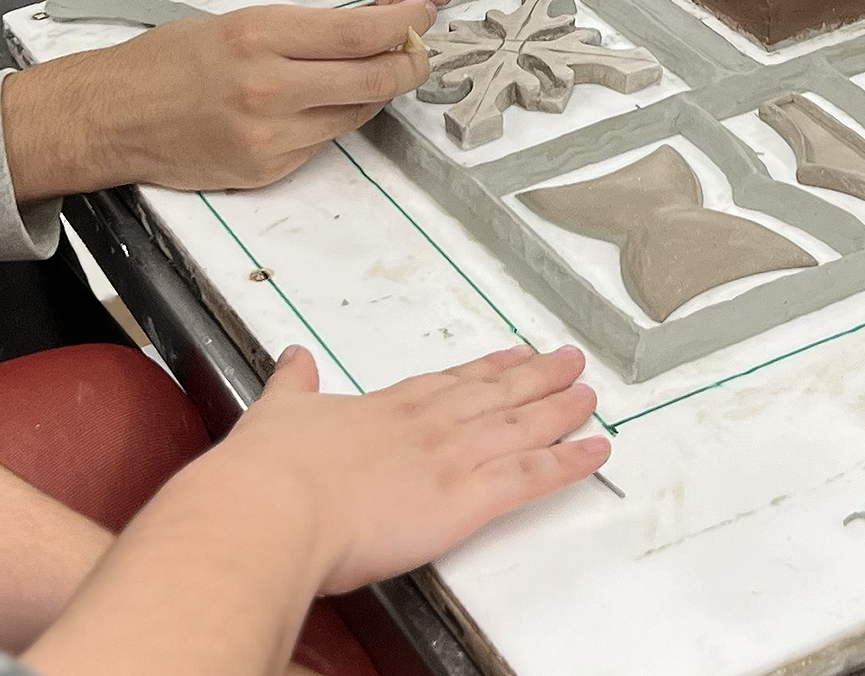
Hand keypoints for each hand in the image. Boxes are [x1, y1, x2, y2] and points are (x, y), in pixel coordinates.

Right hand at [4, 0, 432, 196]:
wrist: (112, 117)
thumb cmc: (167, 61)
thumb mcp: (233, 24)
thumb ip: (299, 32)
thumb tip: (365, 33)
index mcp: (260, 36)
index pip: (359, 33)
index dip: (404, 25)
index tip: (423, 16)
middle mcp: (269, 87)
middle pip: (373, 78)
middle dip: (409, 64)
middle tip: (418, 53)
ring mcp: (269, 135)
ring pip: (355, 113)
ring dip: (377, 94)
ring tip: (380, 74)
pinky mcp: (267, 169)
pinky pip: (323, 142)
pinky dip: (335, 121)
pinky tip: (325, 104)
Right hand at [222, 344, 607, 594]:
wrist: (274, 508)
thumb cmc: (270, 473)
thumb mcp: (277, 413)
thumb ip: (293, 387)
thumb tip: (294, 359)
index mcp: (387, 406)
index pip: (450, 382)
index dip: (487, 368)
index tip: (513, 356)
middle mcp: (428, 423)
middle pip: (498, 393)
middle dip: (538, 376)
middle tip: (571, 360)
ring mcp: (452, 457)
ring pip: (523, 426)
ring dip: (561, 409)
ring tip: (590, 395)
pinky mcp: (466, 498)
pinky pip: (532, 477)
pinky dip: (569, 463)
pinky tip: (594, 452)